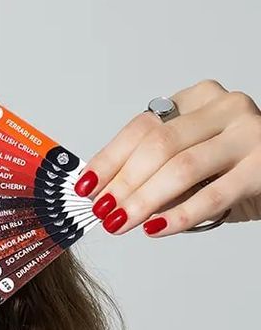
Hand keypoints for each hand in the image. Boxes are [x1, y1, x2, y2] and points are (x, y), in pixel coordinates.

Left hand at [73, 79, 260, 235]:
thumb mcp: (189, 158)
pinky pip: (212, 195)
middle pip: (158, 146)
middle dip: (122, 184)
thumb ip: (152, 168)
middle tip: (101, 212)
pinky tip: (155, 229)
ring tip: (119, 223)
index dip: (109, 160)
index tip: (85, 188)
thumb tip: (101, 194)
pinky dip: (178, 216)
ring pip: (181, 168)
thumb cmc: (230, 168)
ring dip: (143, 201)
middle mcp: (224, 109)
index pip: (141, 127)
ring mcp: (247, 134)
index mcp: (197, 100)